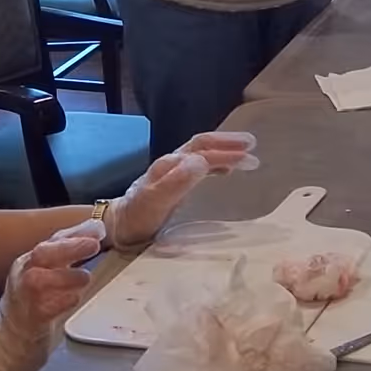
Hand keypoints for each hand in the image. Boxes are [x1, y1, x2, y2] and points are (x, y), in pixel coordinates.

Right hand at [0, 219, 102, 370]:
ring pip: (38, 280)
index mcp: (29, 263)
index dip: (76, 233)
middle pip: (42, 253)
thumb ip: (67, 257)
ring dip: (64, 276)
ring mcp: (23, 298)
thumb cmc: (32, 307)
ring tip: (85, 277)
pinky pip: (42, 309)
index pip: (53, 241)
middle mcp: (23, 275)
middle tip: (94, 245)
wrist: (8, 343)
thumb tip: (95, 233)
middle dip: (69, 246)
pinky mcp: (28, 321)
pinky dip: (59, 302)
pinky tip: (73, 300)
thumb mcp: (46, 277)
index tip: (98, 228)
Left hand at [105, 132, 258, 250]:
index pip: (202, 152)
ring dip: (223, 151)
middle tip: (252, 143)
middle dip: (227, 143)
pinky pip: (197, 166)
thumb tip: (201, 162)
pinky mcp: (172, 183)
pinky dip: (214, 164)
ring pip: (200, 153)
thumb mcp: (155, 203)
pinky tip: (226, 170)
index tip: (251, 158)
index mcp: (169, 166)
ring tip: (246, 154)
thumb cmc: (138, 218)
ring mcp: (171, 172)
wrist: (118, 227)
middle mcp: (170, 164)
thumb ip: (176, 183)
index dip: (227, 153)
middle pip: (201, 145)